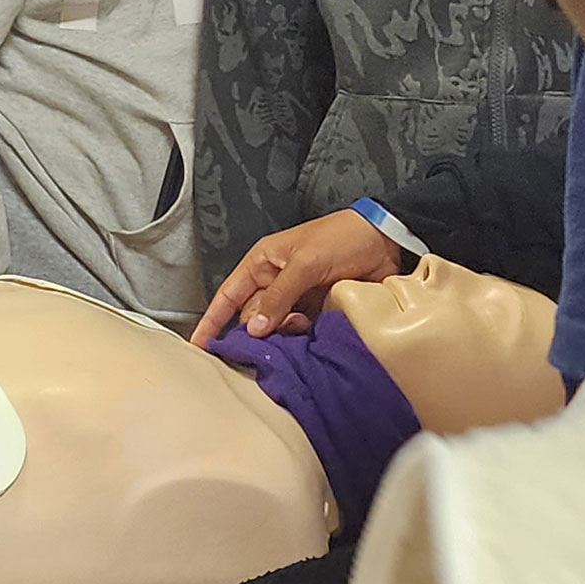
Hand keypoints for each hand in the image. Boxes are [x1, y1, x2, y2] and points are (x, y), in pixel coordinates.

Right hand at [190, 209, 402, 346]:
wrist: (385, 241)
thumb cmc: (341, 237)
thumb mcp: (305, 262)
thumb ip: (279, 296)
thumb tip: (256, 329)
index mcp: (264, 263)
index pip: (228, 295)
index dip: (212, 320)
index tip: (199, 346)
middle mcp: (276, 283)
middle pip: (252, 318)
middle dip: (257, 332)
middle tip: (271, 339)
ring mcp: (298, 299)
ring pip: (277, 329)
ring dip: (284, 337)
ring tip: (301, 331)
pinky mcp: (318, 312)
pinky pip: (301, 334)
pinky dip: (303, 341)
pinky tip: (312, 339)